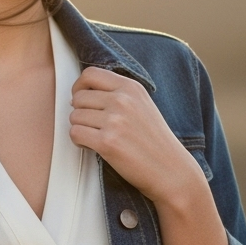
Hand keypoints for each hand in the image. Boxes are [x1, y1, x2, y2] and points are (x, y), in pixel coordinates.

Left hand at [69, 67, 203, 206]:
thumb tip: (80, 93)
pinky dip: (80, 142)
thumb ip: (117, 94)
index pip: (90, 74)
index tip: (82, 100)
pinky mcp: (107, 142)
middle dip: (80, 112)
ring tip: (97, 137)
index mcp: (131, 87)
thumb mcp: (142, 105)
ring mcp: (115, 120)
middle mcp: (122, 100)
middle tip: (93, 126)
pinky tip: (94, 146)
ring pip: (74, 117)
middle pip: (78, 97)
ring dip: (80, 128)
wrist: (171, 170)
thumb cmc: (154, 141)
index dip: (79, 87)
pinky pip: (75, 134)